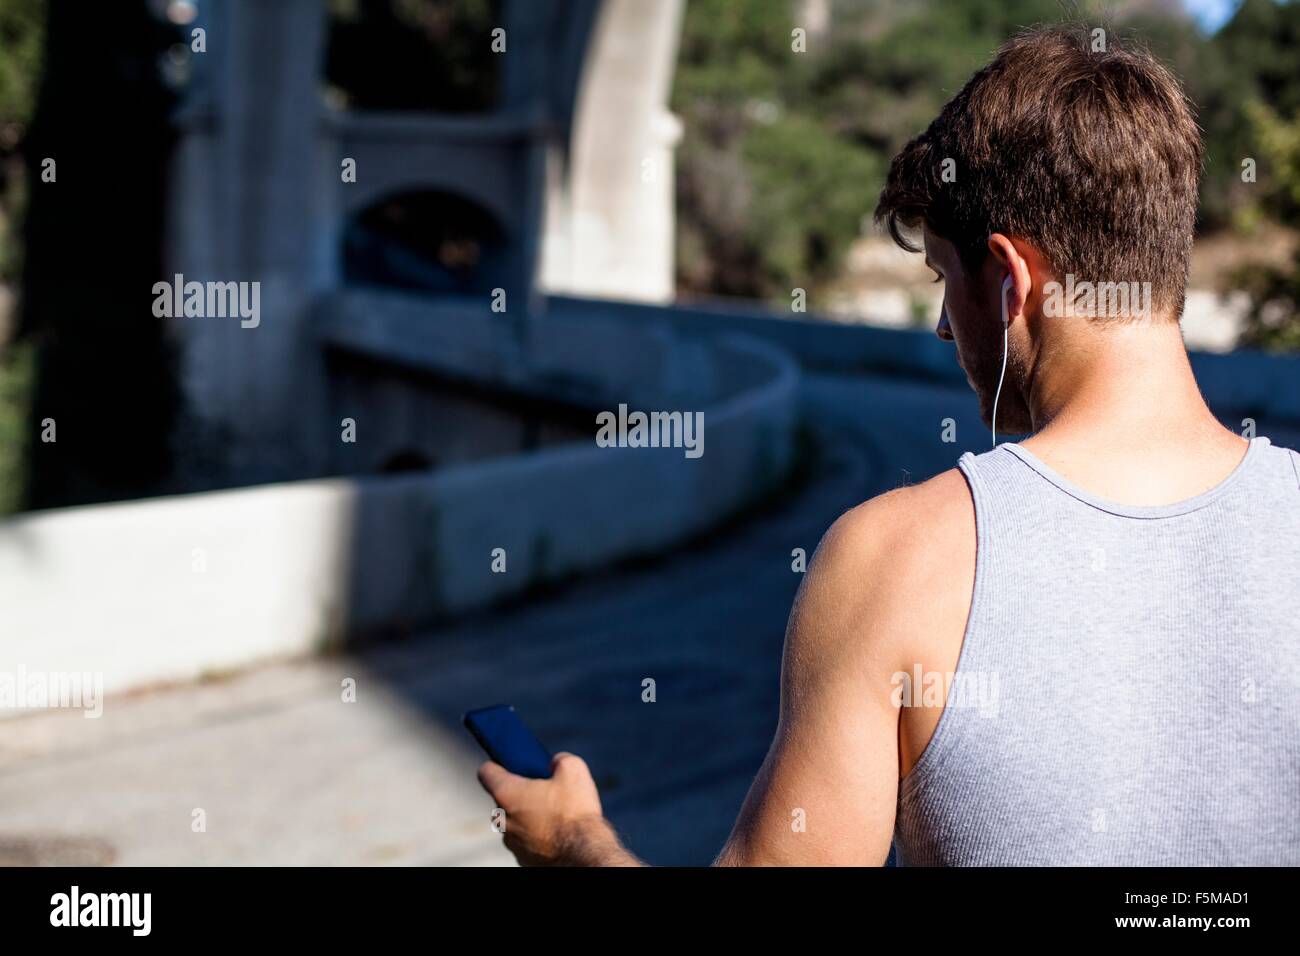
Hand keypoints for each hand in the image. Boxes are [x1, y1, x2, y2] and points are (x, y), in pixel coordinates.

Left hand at [476, 752, 610, 865]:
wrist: (585, 852)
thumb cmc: (574, 813)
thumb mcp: (573, 769)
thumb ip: (559, 759)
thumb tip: (556, 763)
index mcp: (507, 793)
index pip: (486, 772)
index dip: (498, 764)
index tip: (510, 766)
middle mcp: (503, 820)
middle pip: (502, 798)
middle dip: (521, 792)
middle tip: (545, 790)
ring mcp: (512, 842)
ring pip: (515, 821)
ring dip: (529, 816)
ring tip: (555, 814)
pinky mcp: (523, 859)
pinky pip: (525, 841)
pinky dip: (537, 835)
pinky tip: (557, 832)